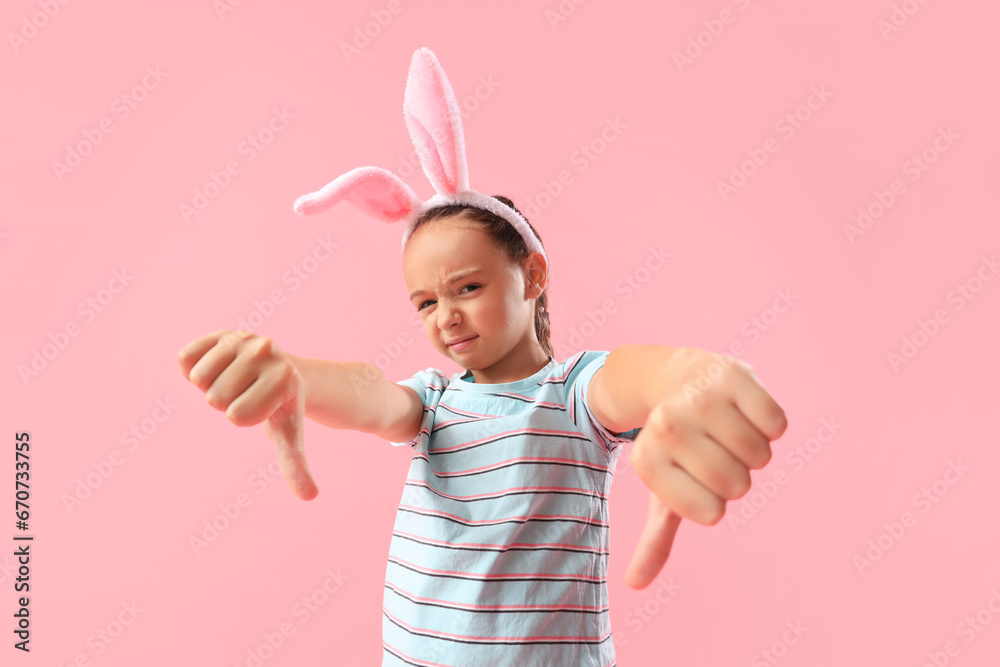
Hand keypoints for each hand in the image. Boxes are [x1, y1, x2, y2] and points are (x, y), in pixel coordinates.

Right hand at [177, 329, 318, 500]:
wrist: (280, 371)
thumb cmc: (280, 410)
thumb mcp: (288, 437)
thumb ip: (296, 466)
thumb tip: (311, 496)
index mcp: (284, 379)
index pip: (237, 416)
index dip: (242, 418)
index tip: (261, 407)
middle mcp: (267, 352)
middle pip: (215, 398)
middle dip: (225, 402)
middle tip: (246, 392)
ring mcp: (244, 338)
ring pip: (199, 378)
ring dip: (210, 385)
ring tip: (236, 380)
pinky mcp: (222, 332)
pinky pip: (186, 357)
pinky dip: (193, 367)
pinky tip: (219, 366)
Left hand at [624, 348, 786, 588]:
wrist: (676, 377)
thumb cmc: (677, 448)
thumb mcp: (663, 491)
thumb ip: (654, 540)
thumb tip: (635, 585)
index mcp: (648, 461)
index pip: (712, 514)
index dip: (716, 502)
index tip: (696, 476)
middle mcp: (667, 427)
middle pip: (737, 485)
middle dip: (736, 476)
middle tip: (714, 450)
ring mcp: (698, 398)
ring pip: (760, 457)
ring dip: (754, 450)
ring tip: (727, 430)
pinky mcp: (732, 374)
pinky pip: (776, 424)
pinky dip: (770, 424)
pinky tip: (744, 409)